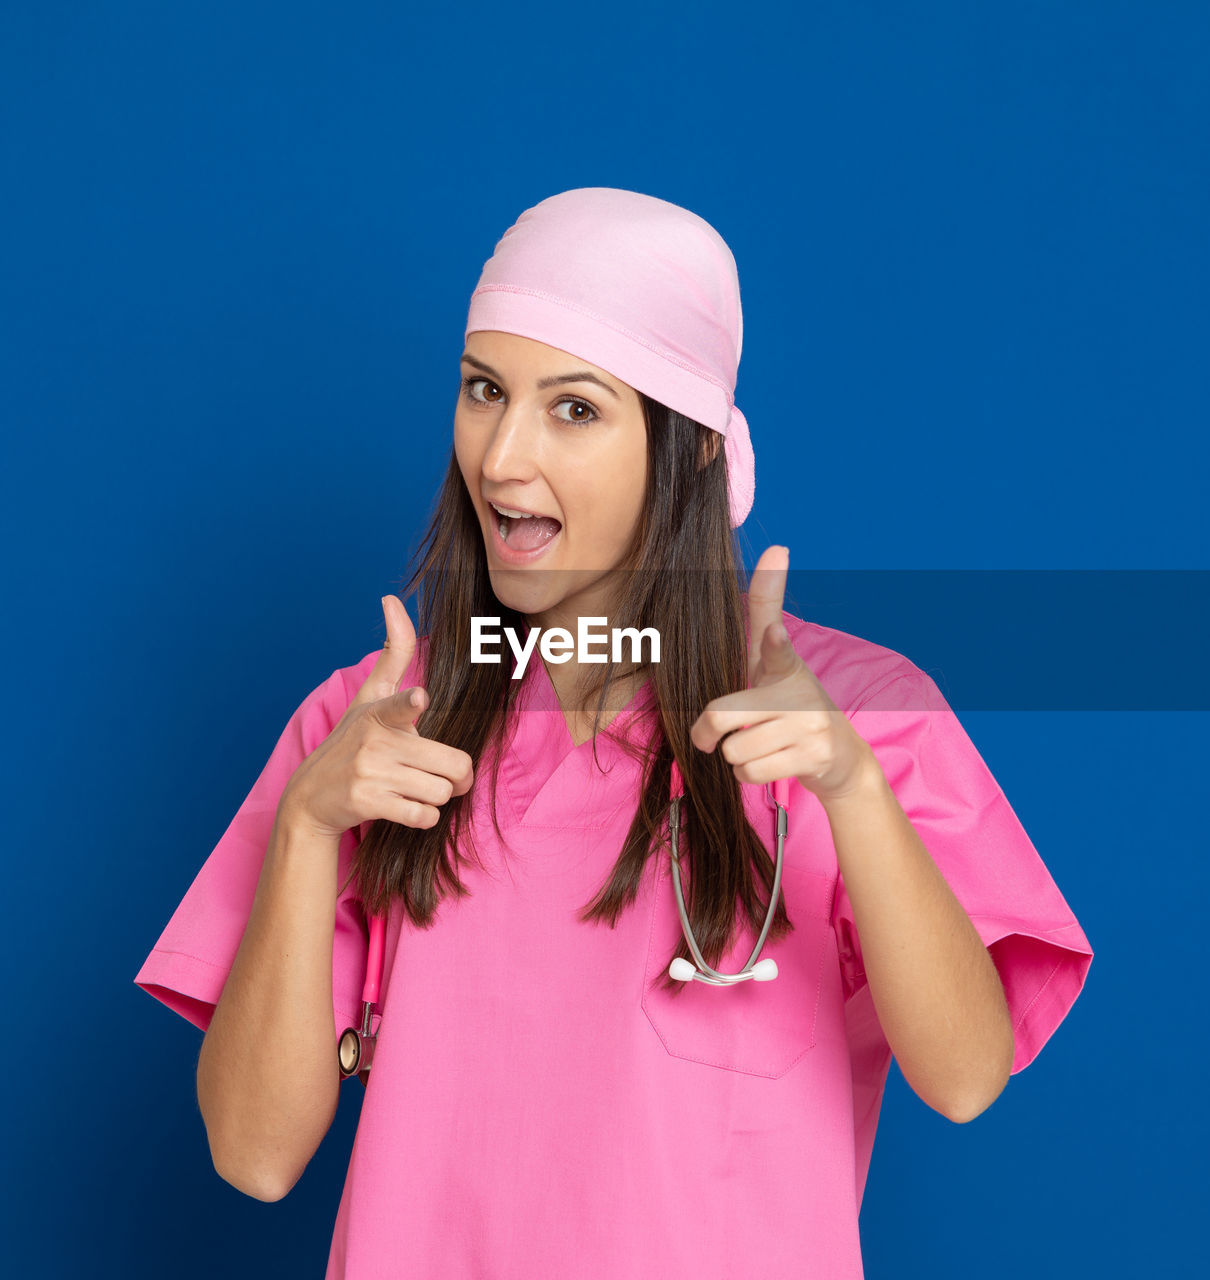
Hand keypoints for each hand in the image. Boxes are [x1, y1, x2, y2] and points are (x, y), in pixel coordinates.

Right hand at [279, 595, 474, 839]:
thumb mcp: (370, 694)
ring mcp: (369, 775)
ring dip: (438, 797)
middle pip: (453, 765)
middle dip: (458, 776)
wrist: (310, 796)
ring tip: (415, 788)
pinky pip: (424, 817)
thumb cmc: (353, 740)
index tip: (419, 698)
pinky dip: (424, 817)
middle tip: (447, 775)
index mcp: (380, 712)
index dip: (411, 703)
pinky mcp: (367, 805)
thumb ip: (393, 652)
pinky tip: (407, 808)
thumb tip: (390, 597)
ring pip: (442, 792)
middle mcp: (374, 742)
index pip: (399, 703)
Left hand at [689, 546, 878, 803]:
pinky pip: (750, 773)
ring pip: (734, 751)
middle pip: (723, 715)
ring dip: (735, 757)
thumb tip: (778, 547)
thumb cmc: (791, 704)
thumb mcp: (774, 661)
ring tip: (759, 746)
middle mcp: (799, 692)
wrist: (840, 759)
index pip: (777, 647)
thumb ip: (765, 613)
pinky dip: (748, 774)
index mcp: (784, 664)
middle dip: (708, 733)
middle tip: (710, 736)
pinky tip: (770, 763)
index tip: (775, 634)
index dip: (774, 642)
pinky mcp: (813, 757)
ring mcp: (809, 726)